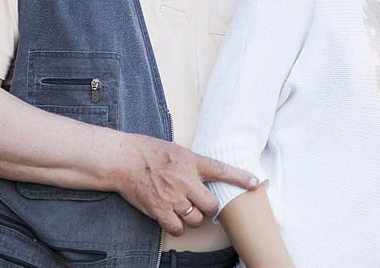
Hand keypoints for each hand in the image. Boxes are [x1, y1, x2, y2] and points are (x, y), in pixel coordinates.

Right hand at [113, 136, 258, 235]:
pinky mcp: (160, 211)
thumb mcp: (178, 150)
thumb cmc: (149, 152)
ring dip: (193, 217)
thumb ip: (194, 163)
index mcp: (192, 162)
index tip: (254, 183)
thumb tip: (207, 172)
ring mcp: (173, 198)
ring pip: (196, 219)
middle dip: (210, 207)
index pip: (222, 170)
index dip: (241, 178)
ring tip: (185, 208)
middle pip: (211, 205)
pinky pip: (178, 229)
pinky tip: (175, 219)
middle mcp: (186, 181)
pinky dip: (178, 227)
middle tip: (202, 202)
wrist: (124, 160)